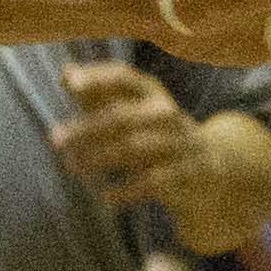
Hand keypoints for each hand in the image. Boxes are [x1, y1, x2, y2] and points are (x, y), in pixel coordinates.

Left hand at [52, 60, 198, 205]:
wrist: (216, 164)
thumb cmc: (158, 134)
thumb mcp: (133, 111)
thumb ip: (100, 93)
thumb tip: (66, 72)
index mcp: (153, 93)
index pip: (124, 77)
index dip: (98, 78)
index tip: (71, 84)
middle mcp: (169, 113)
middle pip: (124, 116)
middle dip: (87, 128)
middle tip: (55, 140)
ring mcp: (182, 142)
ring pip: (137, 146)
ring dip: (101, 157)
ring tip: (74, 168)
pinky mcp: (191, 171)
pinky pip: (156, 180)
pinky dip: (128, 190)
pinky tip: (106, 198)